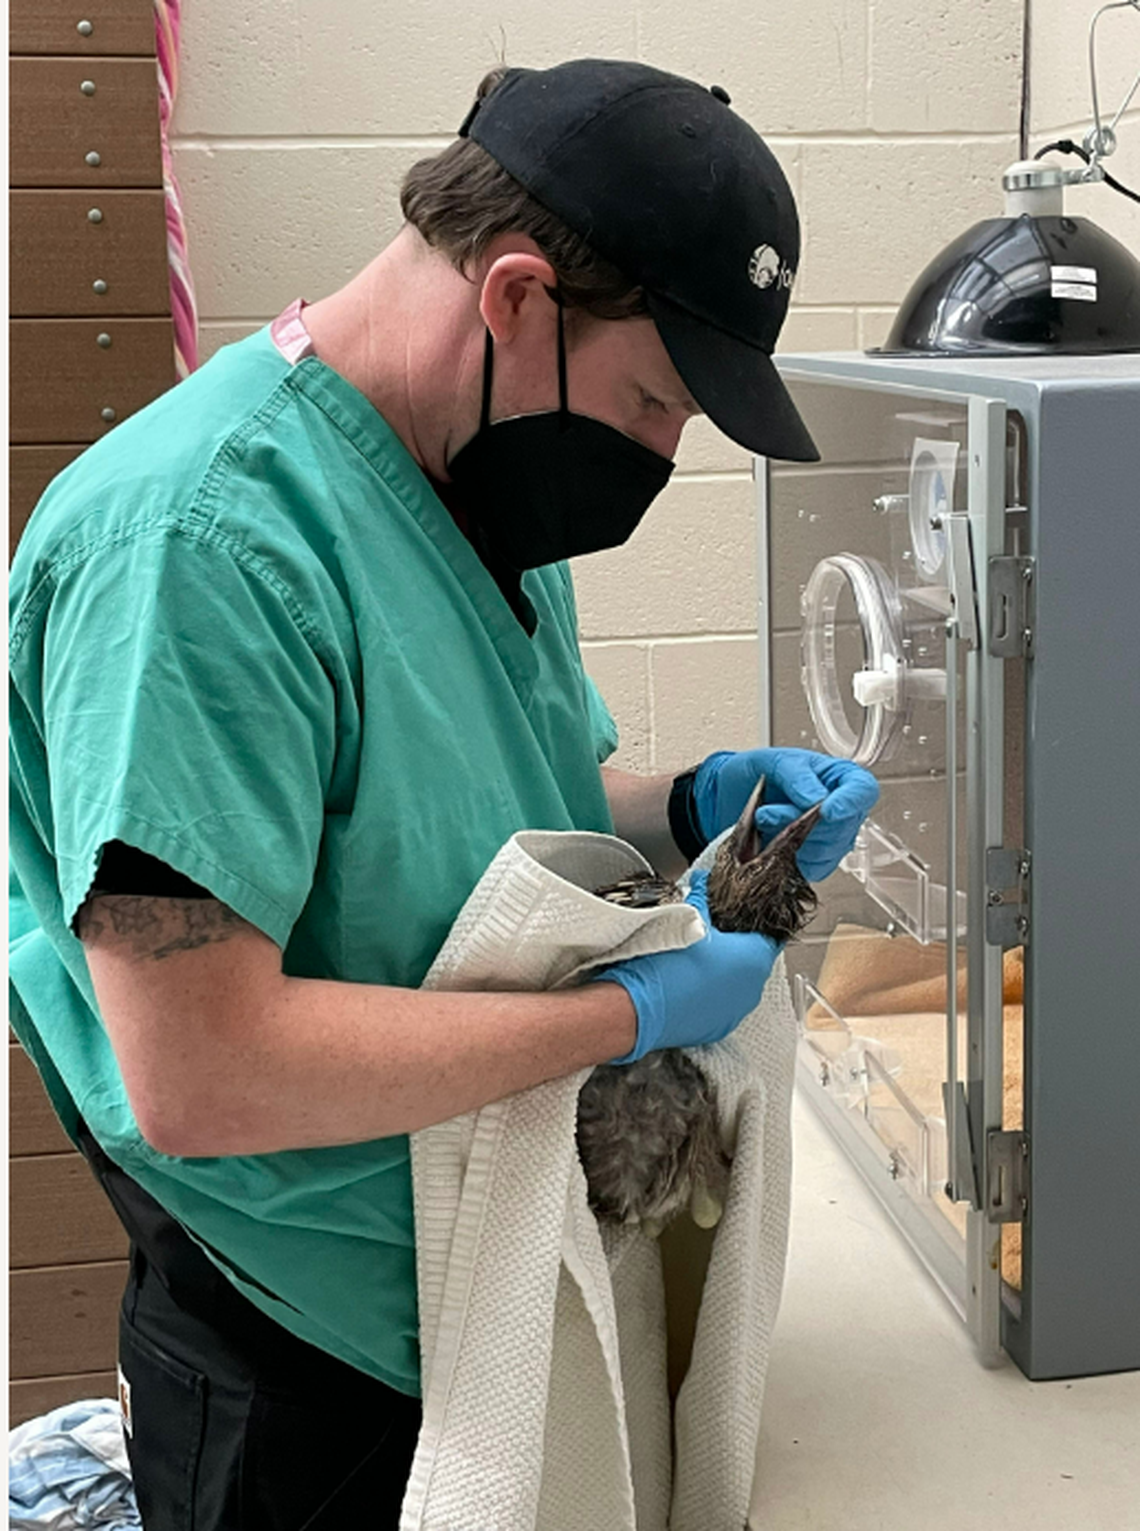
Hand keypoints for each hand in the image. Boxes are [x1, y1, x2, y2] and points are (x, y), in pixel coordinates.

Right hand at [591, 870, 780, 1062]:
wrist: (639, 1007)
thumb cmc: (667, 965)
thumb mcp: (689, 918)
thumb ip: (702, 896)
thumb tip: (703, 880)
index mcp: (754, 959)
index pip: (772, 937)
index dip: (758, 925)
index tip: (744, 918)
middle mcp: (752, 989)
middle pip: (753, 961)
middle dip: (737, 948)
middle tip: (715, 935)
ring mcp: (736, 1012)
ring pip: (738, 985)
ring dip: (725, 973)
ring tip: (699, 959)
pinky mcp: (717, 1028)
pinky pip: (721, 1005)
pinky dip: (711, 995)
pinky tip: (690, 983)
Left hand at [692, 747, 878, 881]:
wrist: (728, 798)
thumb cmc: (756, 774)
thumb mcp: (773, 762)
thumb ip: (797, 775)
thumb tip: (817, 799)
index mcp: (839, 777)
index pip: (862, 791)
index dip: (850, 802)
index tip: (828, 809)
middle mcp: (840, 809)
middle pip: (843, 826)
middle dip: (803, 823)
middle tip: (769, 813)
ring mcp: (829, 838)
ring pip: (826, 851)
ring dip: (790, 840)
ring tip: (764, 824)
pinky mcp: (813, 861)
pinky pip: (812, 869)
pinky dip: (787, 858)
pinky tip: (770, 843)